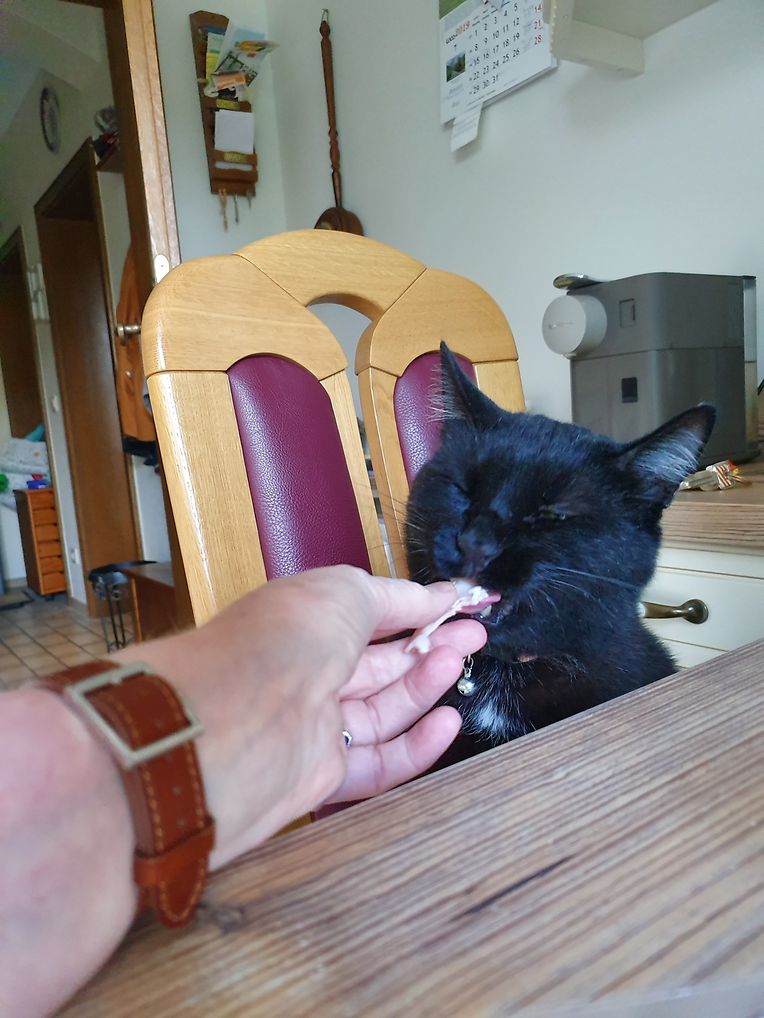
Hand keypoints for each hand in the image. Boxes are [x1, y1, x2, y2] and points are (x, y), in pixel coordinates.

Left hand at [116, 566, 486, 866]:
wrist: (235, 723)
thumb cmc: (284, 640)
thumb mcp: (344, 593)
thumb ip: (395, 598)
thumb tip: (437, 597)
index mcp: (303, 620)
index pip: (368, 613)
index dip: (416, 608)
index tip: (463, 604)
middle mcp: (305, 670)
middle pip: (379, 662)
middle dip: (430, 644)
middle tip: (476, 635)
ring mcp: (312, 724)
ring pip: (382, 709)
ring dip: (425, 685)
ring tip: (461, 662)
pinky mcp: (320, 776)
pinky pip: (377, 761)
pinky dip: (415, 745)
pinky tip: (446, 721)